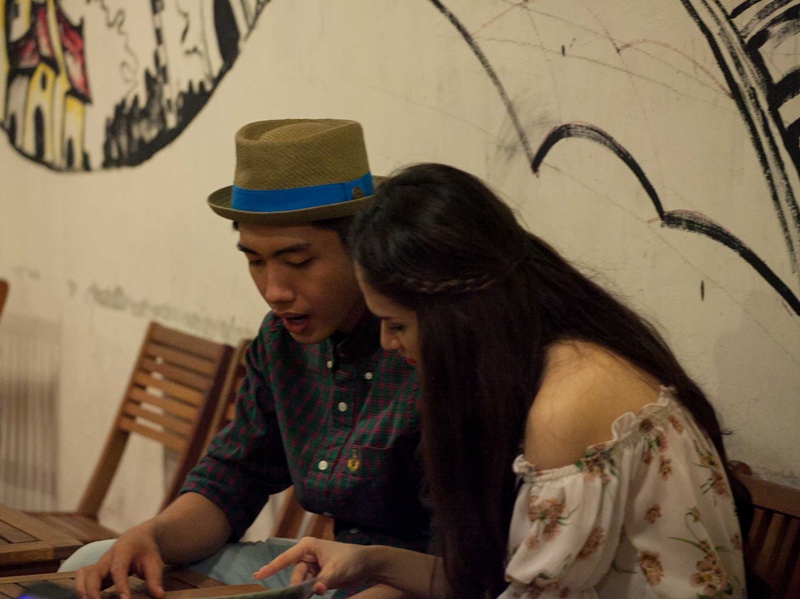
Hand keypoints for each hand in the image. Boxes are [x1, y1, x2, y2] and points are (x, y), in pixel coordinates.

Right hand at [74, 522, 164, 598]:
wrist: (137, 538)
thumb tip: (160, 596)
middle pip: (94, 572)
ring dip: (82, 590)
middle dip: (93, 590)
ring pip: (83, 574)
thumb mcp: (154, 561)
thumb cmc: (146, 551)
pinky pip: (81, 577)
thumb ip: (155, 578)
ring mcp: (98, 563)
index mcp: (123, 550)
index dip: (120, 585)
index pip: (119, 569)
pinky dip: (80, 588)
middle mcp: (107, 556)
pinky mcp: (94, 569)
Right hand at [253, 537, 373, 595]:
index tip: (257, 576)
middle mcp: (306, 555)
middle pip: (295, 575)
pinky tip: (314, 592)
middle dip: (298, 586)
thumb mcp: (336, 570)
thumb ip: (323, 580)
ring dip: (305, 590)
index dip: (271, 567)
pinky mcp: (316, 575)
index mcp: (307, 546)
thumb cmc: (351, 560)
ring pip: (300, 582)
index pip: (285, 558)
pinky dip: (309, 591)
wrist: (366, 564)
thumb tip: (314, 589)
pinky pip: (307, 586)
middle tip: (305, 595)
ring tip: (319, 588)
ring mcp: (311, 566)